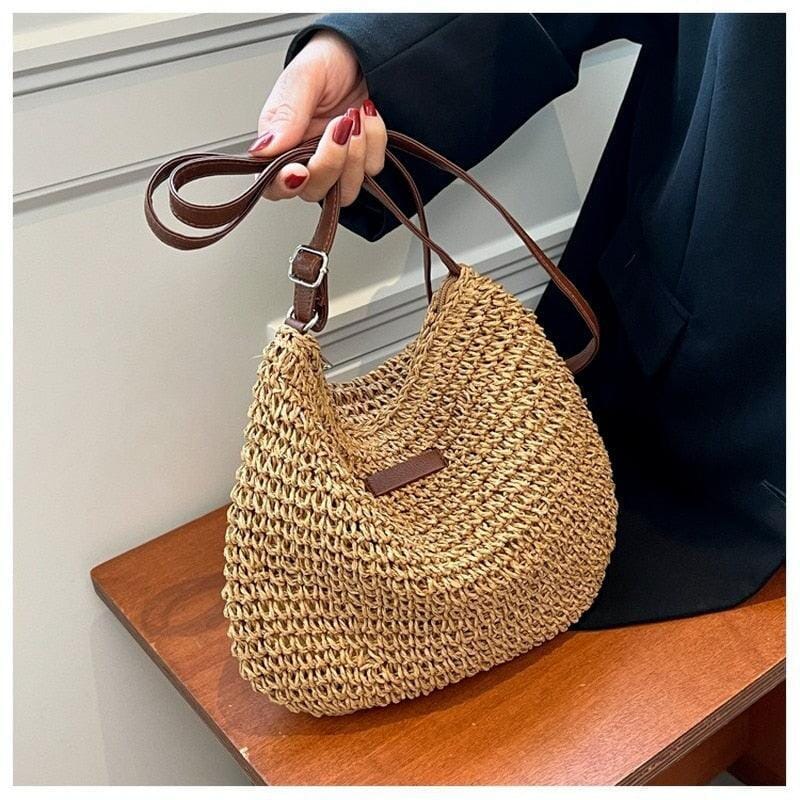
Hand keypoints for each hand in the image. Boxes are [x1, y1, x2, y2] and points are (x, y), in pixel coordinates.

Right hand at [249, 30, 386, 205]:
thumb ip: (284, 115)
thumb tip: (263, 149)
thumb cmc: (329, 61)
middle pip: (313, 191)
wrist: (364, 52)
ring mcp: (337, 164)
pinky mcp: (362, 162)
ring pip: (344, 191)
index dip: (284, 185)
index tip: (299, 170)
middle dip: (330, 163)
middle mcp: (307, 159)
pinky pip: (371, 170)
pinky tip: (368, 117)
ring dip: (356, 155)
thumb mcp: (304, 78)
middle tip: (340, 126)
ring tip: (355, 116)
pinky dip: (375, 143)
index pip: (273, 185)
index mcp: (281, 144)